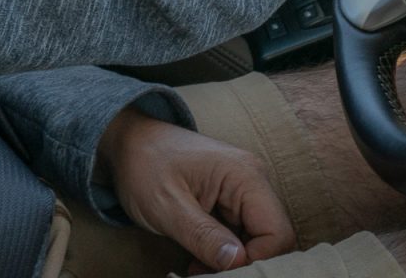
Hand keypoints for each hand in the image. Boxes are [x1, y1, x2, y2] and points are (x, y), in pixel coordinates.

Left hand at [99, 108, 294, 271]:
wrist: (129, 141)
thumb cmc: (143, 165)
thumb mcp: (167, 207)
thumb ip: (204, 236)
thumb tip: (238, 261)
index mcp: (245, 176)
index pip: (277, 232)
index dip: (256, 260)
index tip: (219, 271)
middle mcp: (253, 180)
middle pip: (271, 237)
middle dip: (243, 263)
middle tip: (204, 273)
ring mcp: (244, 188)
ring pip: (257, 239)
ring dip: (232, 260)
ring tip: (198, 267)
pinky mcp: (233, 198)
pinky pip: (242, 233)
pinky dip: (225, 251)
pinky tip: (199, 257)